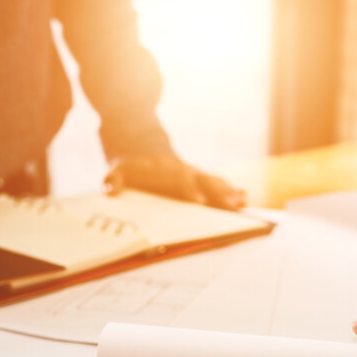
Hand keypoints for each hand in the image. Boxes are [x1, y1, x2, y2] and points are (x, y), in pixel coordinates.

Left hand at [103, 155, 245, 209]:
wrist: (143, 150)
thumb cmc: (130, 168)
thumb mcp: (116, 170)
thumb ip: (113, 180)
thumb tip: (111, 189)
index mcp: (165, 172)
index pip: (179, 182)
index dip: (189, 191)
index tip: (199, 202)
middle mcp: (184, 171)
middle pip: (203, 182)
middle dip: (218, 195)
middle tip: (232, 207)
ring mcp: (194, 174)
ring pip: (214, 182)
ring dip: (229, 193)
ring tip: (243, 202)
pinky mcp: (201, 179)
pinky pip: (218, 183)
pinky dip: (231, 190)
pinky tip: (245, 197)